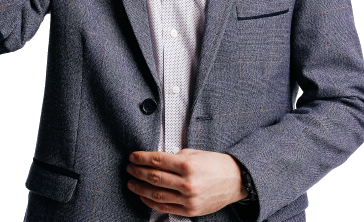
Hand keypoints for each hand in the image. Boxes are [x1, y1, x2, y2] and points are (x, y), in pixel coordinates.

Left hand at [126, 148, 247, 216]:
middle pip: (154, 177)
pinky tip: (143, 195)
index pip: (157, 161)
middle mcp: (187, 183)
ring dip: (140, 188)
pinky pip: (165, 207)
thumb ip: (175, 157)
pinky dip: (151, 202)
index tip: (132, 156)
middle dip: (138, 172)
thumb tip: (156, 160)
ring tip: (131, 182)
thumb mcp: (195, 153)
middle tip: (129, 168)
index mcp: (188, 165)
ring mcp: (188, 199)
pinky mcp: (190, 211)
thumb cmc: (214, 163)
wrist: (235, 180)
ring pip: (157, 194)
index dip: (141, 158)